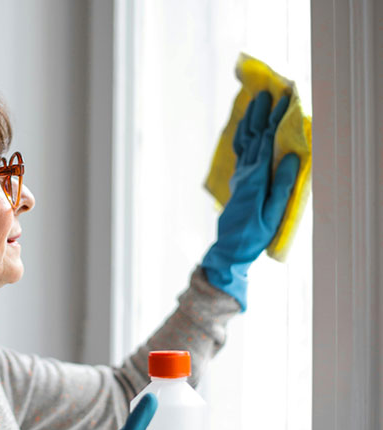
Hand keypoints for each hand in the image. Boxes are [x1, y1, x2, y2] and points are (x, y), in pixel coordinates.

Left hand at [202, 90, 299, 309]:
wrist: (230, 247)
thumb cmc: (256, 233)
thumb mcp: (274, 212)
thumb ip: (282, 185)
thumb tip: (290, 156)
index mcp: (256, 177)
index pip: (266, 141)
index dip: (275, 119)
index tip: (285, 99)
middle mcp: (245, 172)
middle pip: (252, 136)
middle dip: (260, 113)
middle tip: (268, 91)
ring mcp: (240, 175)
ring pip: (243, 141)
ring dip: (249, 120)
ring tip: (255, 102)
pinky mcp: (238, 181)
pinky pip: (240, 151)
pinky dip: (243, 135)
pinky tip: (245, 128)